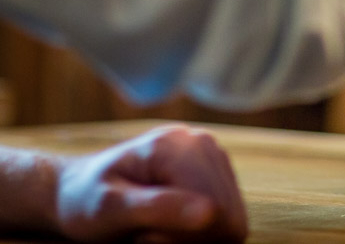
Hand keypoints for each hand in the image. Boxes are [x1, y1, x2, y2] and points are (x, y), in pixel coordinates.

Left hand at [56, 125, 246, 242]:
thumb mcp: (108, 209)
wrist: (80, 190)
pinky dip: (201, 231)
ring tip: (158, 228)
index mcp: (178, 145)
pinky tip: (172, 223)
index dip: (182, 237)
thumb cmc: (85, 200)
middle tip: (148, 234)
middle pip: (228, 216)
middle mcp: (203, 143)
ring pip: (232, 220)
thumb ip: (157, 208)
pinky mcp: (217, 172)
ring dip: (196, 236)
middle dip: (190, 237)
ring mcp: (213, 156)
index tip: (142, 234)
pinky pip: (229, 218)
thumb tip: (210, 213)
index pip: (216, 210)